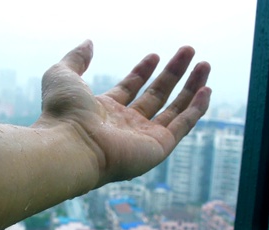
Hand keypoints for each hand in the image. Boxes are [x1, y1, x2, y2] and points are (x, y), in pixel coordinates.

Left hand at [34, 40, 210, 186]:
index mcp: (104, 110)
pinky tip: (206, 90)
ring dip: (191, 88)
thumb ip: (76, 58)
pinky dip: (196, 109)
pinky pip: (183, 126)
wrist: (70, 145)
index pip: (130, 88)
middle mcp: (125, 125)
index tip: (155, 56)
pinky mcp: (158, 148)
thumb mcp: (63, 75)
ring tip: (205, 65)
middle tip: (188, 52)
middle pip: (156, 95)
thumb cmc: (63, 113)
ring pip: (175, 110)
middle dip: (173, 73)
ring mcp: (143, 137)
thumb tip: (88, 43)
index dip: (143, 71)